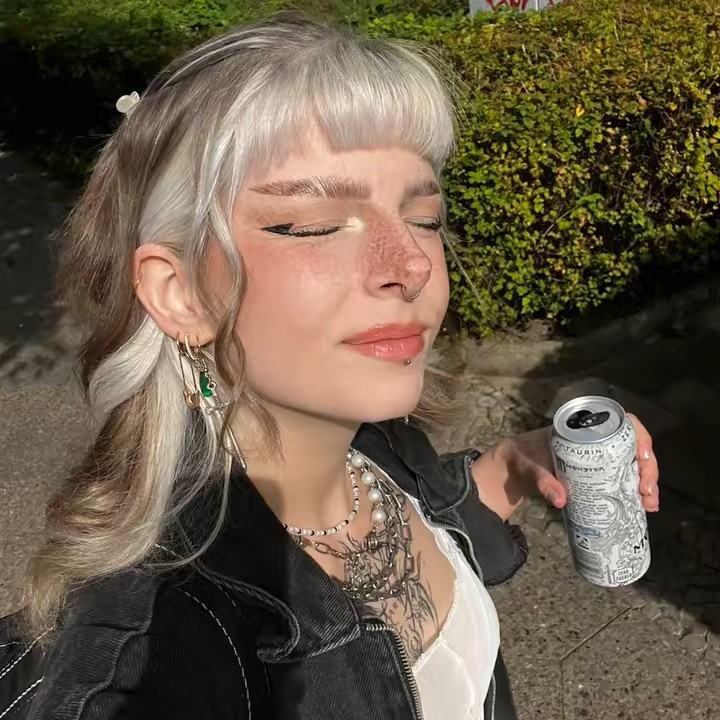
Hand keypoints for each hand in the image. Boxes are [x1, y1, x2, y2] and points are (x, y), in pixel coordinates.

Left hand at [499, 414, 659, 511]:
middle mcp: (594, 440)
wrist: (512, 468)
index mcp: (581, 428)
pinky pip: (621, 478)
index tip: (643, 456)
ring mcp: (597, 457)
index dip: (639, 435)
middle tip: (647, 493)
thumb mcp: (529, 467)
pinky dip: (634, 491)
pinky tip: (644, 506)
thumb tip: (560, 499)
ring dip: (646, 483)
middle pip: (632, 447)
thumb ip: (541, 480)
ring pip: (632, 464)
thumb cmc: (521, 458)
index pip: (619, 422)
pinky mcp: (595, 473)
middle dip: (647, 468)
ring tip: (649, 504)